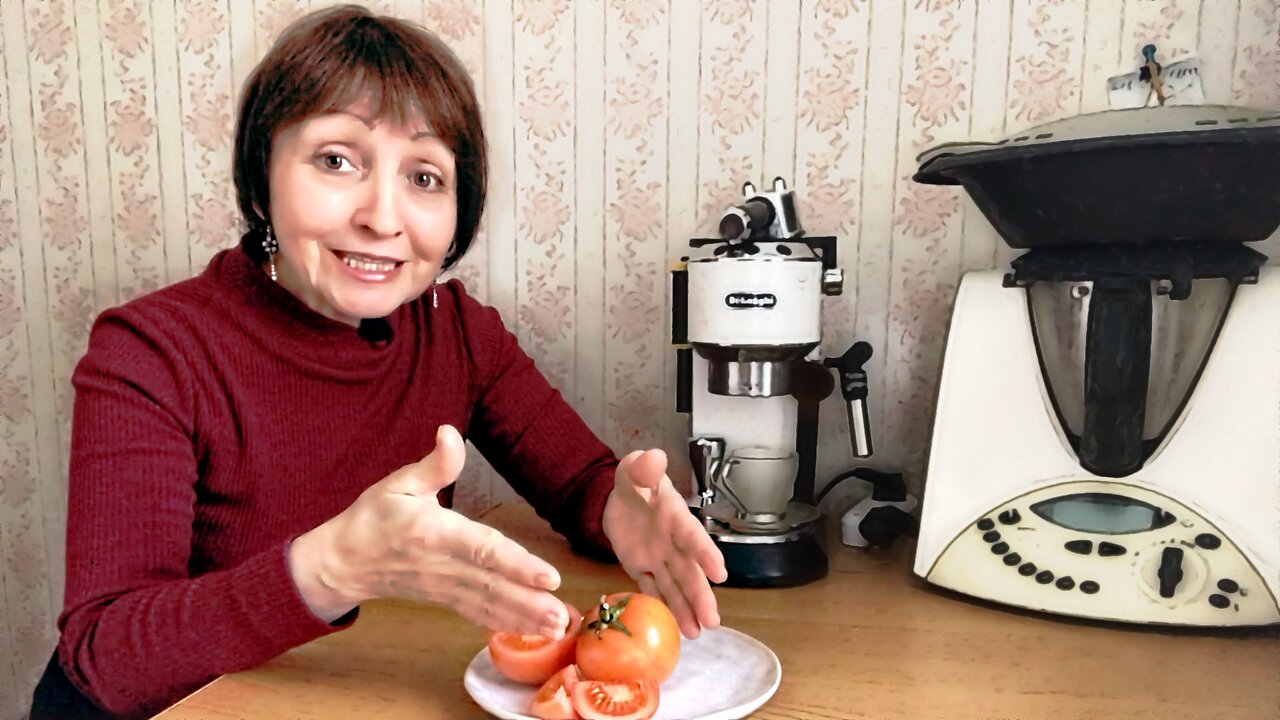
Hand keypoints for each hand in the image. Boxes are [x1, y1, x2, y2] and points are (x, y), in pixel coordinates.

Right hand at [288, 425, 570, 637]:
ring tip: (560, 628)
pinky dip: (507, 623)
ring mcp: (445, 587)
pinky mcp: (446, 599)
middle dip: (531, 601)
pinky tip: (534, 631)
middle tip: (564, 616)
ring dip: (526, 618)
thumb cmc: (373, 518)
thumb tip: (451, 432)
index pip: (482, 550)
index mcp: (434, 533)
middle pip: (493, 585)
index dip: (516, 565)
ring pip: (490, 604)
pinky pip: (479, 613)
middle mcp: (443, 565)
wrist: (344, 561)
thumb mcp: (399, 483)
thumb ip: (434, 464)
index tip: (548, 577)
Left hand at [602, 449, 728, 638]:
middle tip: (713, 622)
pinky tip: (677, 627)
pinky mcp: (642, 568)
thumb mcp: (634, 469)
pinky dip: (663, 606)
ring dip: (686, 609)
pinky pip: (653, 589)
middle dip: (700, 596)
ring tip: (698, 634)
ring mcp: (659, 558)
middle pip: (689, 572)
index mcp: (675, 518)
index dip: (706, 554)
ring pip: (675, 587)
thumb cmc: (635, 480)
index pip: (692, 537)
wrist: (618, 497)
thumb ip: (643, 467)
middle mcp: (672, 542)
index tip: (721, 574)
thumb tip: (654, 456)